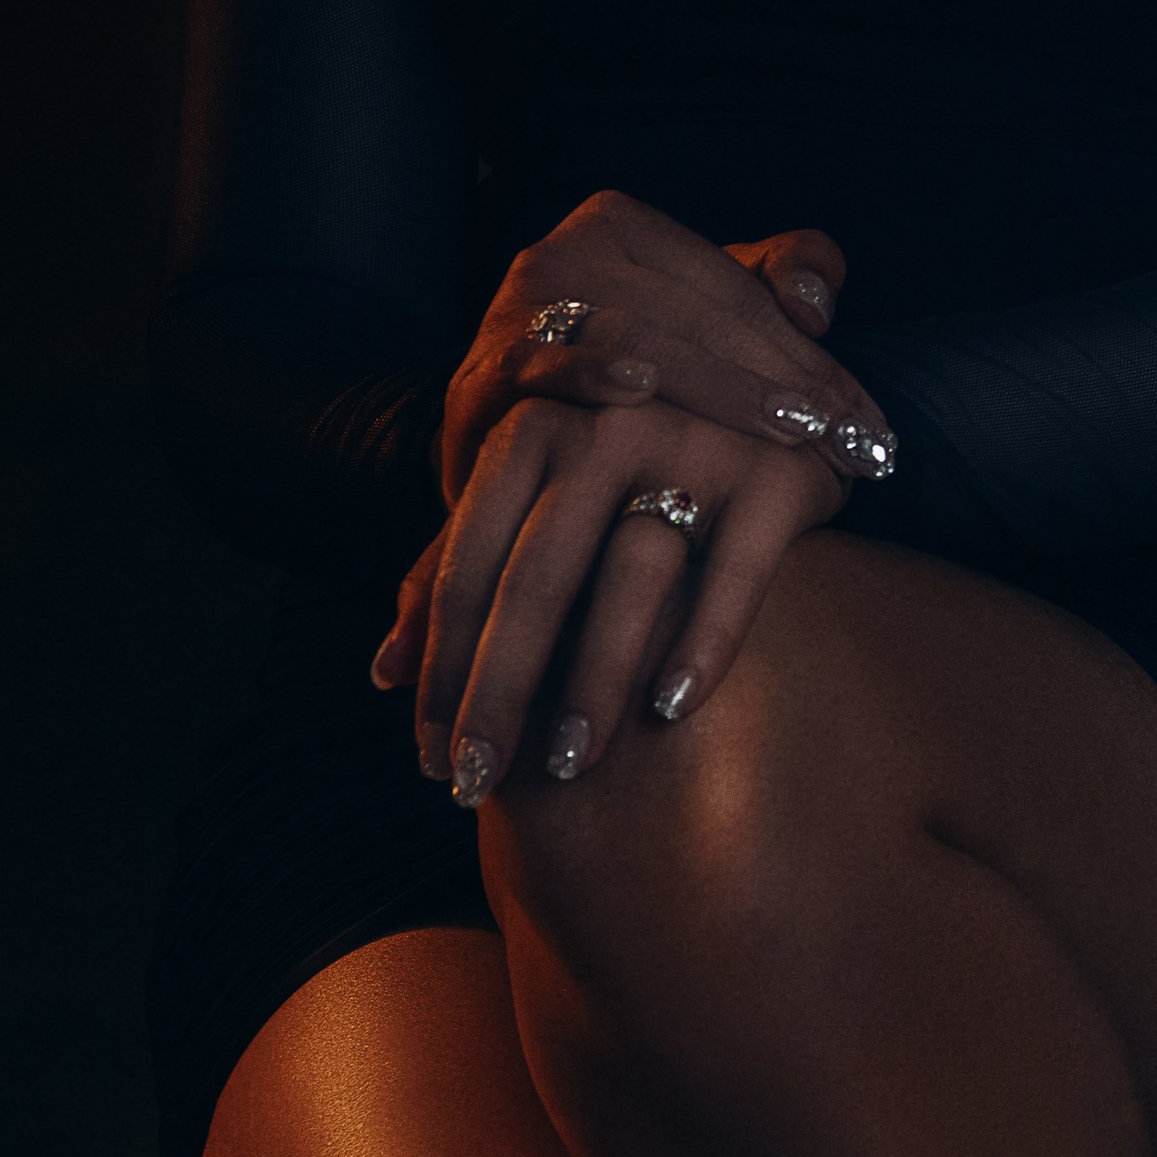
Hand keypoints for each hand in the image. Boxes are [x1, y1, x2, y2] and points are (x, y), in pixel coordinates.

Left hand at [374, 393, 846, 795]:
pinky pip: (735, 572)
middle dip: (500, 691)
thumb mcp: (532, 490)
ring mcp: (694, 443)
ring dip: (592, 678)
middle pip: (536, 578)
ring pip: (630, 576)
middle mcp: (606, 426)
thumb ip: (460, 568)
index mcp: (532, 427)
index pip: (468, 563)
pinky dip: (702, 643)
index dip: (443, 667)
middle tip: (474, 785)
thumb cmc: (620, 458)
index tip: (428, 758)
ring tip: (566, 763)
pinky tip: (670, 711)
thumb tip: (383, 673)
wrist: (756, 370)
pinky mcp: (773, 473)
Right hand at [435, 191, 895, 500]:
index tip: (871, 424)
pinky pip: (539, 367)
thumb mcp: (707, 316)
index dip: (812, 356)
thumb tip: (814, 301)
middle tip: (853, 444)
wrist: (509, 444)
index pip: (736, 289)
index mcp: (617, 223)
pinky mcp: (478, 380)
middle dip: (787, 382)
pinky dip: (588, 371)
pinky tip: (640, 387)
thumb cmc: (631, 379)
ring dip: (724, 391)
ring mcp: (513, 313)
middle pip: (698, 315)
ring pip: (640, 337)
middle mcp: (560, 253)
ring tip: (795, 433)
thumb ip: (780, 277)